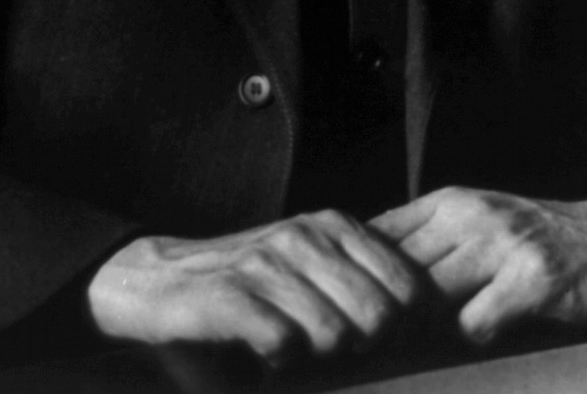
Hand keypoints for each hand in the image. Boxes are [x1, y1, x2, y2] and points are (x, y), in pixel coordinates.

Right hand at [86, 209, 421, 366]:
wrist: (155, 286)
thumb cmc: (248, 289)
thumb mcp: (311, 272)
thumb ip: (363, 287)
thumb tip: (431, 319)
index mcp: (334, 227)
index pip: (410, 287)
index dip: (403, 326)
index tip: (372, 340)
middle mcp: (304, 236)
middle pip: (379, 316)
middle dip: (363, 346)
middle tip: (330, 349)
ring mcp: (267, 262)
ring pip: (334, 332)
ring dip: (318, 356)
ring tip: (295, 348)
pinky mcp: (228, 295)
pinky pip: (284, 342)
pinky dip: (280, 359)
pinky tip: (266, 354)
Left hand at [371, 179, 586, 344]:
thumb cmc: (538, 237)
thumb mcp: (478, 220)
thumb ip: (429, 241)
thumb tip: (365, 277)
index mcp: (449, 201)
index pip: (378, 235)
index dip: (358, 276)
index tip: (352, 308)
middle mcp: (470, 215)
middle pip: (396, 270)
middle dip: (384, 310)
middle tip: (379, 339)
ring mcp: (503, 244)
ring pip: (429, 294)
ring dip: (422, 326)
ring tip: (428, 338)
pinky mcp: (534, 279)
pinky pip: (475, 321)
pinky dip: (472, 335)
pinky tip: (488, 331)